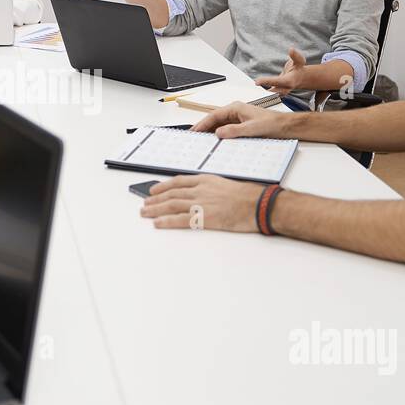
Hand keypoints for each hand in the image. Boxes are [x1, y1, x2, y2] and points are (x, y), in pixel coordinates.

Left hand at [140, 175, 261, 231]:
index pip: (179, 182)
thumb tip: (205, 195)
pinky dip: (166, 221)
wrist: (259, 204)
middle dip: (155, 199)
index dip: (164, 186)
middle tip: (145, 203)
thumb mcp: (227, 185)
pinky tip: (157, 224)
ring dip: (156, 209)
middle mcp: (200, 190)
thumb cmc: (249, 196)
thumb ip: (213, 188)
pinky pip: (180, 220)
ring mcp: (201, 203)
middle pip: (172, 194)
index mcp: (206, 180)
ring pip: (172, 205)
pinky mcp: (204, 218)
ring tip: (145, 212)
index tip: (154, 190)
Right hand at [190, 100, 284, 138]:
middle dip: (203, 128)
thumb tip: (219, 133)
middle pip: (214, 120)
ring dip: (210, 132)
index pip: (214, 115)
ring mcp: (237, 119)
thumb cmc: (273, 123)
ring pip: (219, 125)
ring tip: (201, 141)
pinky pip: (226, 130)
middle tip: (193, 138)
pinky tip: (215, 142)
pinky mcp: (241, 126)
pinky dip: (219, 136)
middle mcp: (235, 112)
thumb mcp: (252, 128)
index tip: (194, 131)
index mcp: (236, 108)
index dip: (202, 124)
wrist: (285, 127)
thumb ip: (235, 130)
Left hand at [255, 46, 309, 94]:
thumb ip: (295, 55)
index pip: (277, 82)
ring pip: (268, 96)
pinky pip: (267, 95)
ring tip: (249, 91)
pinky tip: (252, 91)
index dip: (267, 82)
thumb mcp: (300, 60)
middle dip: (261, 92)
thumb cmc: (298, 68)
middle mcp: (285, 89)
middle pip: (271, 91)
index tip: (256, 82)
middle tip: (250, 89)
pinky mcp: (276, 94)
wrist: (300, 78)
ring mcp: (280, 93)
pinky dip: (260, 93)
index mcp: (290, 81)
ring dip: (259, 94)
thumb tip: (291, 49)